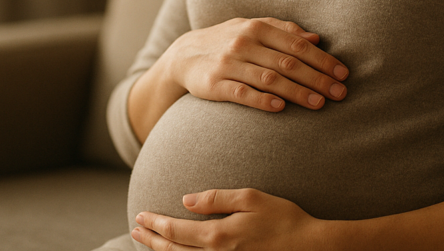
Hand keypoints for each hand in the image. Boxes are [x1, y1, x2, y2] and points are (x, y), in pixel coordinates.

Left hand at [132, 188, 323, 250]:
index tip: (141, 217)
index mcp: (218, 237)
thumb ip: (217, 198)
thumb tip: (186, 200)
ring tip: (149, 242)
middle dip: (152, 239)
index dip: (155, 224)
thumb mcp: (250, 198)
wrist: (308, 246)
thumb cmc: (282, 218)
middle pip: (174, 250)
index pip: (176, 231)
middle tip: (135, 230)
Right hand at [165, 17, 348, 111]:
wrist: (184, 55)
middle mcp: (244, 43)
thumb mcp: (253, 28)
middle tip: (340, 93)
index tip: (343, 73)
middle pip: (288, 62)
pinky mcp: (214, 84)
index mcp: (258, 27)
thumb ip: (284, 31)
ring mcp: (228, 63)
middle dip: (317, 79)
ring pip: (269, 78)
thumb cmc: (228, 41)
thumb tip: (316, 38)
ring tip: (319, 104)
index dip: (322, 60)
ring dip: (296, 92)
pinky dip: (261, 100)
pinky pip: (241, 93)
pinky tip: (280, 108)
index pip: (297, 44)